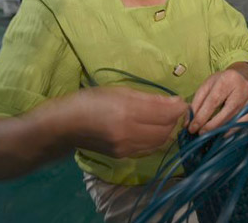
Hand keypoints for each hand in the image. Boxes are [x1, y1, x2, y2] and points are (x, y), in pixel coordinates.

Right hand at [67, 87, 187, 158]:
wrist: (66, 126)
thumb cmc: (91, 101)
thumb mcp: (120, 91)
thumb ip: (149, 98)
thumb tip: (174, 102)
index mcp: (127, 112)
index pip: (165, 114)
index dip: (178, 108)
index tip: (182, 102)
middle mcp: (128, 133)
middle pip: (165, 130)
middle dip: (174, 119)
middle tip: (174, 109)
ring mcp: (125, 148)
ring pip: (159, 142)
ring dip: (167, 130)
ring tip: (165, 118)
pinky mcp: (123, 156)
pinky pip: (149, 149)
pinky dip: (156, 139)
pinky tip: (153, 130)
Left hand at [189, 68, 247, 134]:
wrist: (240, 76)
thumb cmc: (220, 82)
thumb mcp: (206, 86)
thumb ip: (197, 103)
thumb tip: (189, 122)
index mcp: (227, 80)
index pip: (213, 101)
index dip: (202, 116)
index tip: (192, 128)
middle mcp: (242, 88)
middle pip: (227, 111)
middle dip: (212, 125)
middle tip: (200, 133)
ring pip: (236, 118)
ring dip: (222, 129)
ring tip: (210, 135)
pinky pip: (245, 122)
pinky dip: (234, 129)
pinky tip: (224, 134)